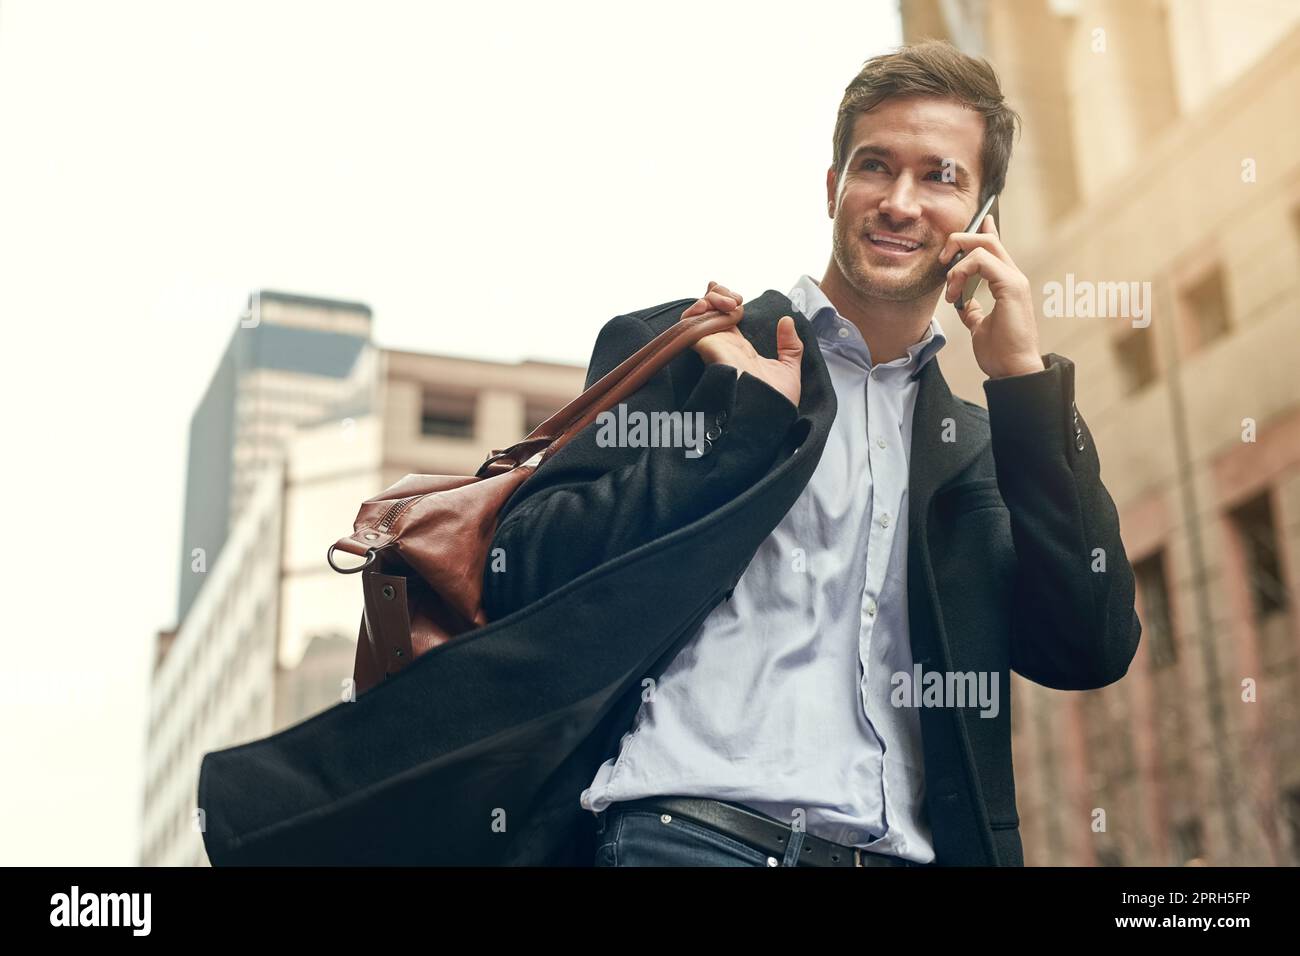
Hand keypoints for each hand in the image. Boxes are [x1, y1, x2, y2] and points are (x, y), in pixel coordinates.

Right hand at [680, 280, 802, 408]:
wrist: (767, 414)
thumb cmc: (776, 401)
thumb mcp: (789, 369)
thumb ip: (790, 347)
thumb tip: (787, 321)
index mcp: (738, 347)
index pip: (723, 317)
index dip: (724, 300)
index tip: (739, 297)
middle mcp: (722, 344)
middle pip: (707, 309)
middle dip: (718, 293)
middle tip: (737, 299)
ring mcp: (712, 345)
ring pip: (696, 313)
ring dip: (712, 299)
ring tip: (732, 303)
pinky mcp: (706, 348)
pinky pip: (691, 325)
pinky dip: (700, 311)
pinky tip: (723, 310)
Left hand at [939, 216, 1044, 378]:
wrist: (1012, 370)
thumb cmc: (1000, 352)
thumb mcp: (979, 326)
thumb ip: (972, 309)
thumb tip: (962, 302)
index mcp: (1007, 283)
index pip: (995, 247)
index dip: (981, 232)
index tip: (968, 227)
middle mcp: (1013, 276)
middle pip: (986, 239)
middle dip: (959, 242)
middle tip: (942, 260)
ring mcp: (1014, 280)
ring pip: (983, 246)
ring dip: (957, 264)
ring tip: (950, 289)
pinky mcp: (1011, 286)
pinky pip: (982, 262)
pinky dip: (962, 273)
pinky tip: (956, 294)